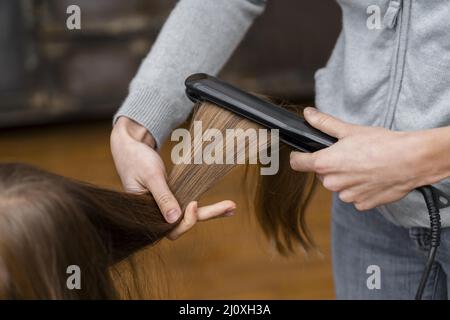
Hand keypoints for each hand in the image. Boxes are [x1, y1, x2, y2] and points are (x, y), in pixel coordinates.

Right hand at [111, 117, 235, 238]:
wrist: (129, 146)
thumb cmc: (136, 158)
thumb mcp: (151, 176)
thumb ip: (162, 197)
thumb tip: (174, 218)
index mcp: (144, 215)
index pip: (170, 229)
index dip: (185, 221)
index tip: (194, 203)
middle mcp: (155, 215)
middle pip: (184, 224)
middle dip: (208, 216)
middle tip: (231, 206)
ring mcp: (163, 207)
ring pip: (189, 215)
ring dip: (211, 212)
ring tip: (232, 207)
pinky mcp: (170, 198)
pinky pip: (188, 206)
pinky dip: (205, 206)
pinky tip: (224, 206)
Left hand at [289, 107, 434, 210]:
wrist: (411, 161)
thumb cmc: (381, 144)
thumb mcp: (349, 130)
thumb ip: (324, 123)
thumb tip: (308, 114)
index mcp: (325, 163)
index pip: (298, 163)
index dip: (297, 157)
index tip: (300, 154)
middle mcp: (333, 183)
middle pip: (322, 174)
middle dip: (331, 166)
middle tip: (349, 155)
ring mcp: (347, 196)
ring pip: (339, 186)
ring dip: (346, 178)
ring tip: (364, 165)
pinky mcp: (362, 204)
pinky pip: (354, 196)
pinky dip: (360, 188)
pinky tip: (372, 177)